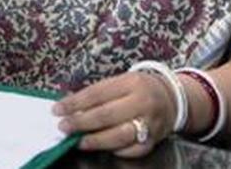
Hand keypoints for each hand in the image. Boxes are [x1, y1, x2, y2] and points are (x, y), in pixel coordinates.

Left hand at [52, 71, 176, 157]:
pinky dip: (115, 150)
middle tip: (64, 126)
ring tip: (79, 140)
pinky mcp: (153, 140)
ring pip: (118, 135)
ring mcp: (150, 122)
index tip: (58, 109)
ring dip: (95, 140)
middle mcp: (142, 102)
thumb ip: (99, 94)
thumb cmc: (140, 89)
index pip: (97, 93)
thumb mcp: (122, 81)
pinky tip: (103, 147)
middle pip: (106, 115)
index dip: (74, 102)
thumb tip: (71, 107)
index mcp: (132, 82)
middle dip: (80, 122)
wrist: (172, 99)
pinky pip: (131, 149)